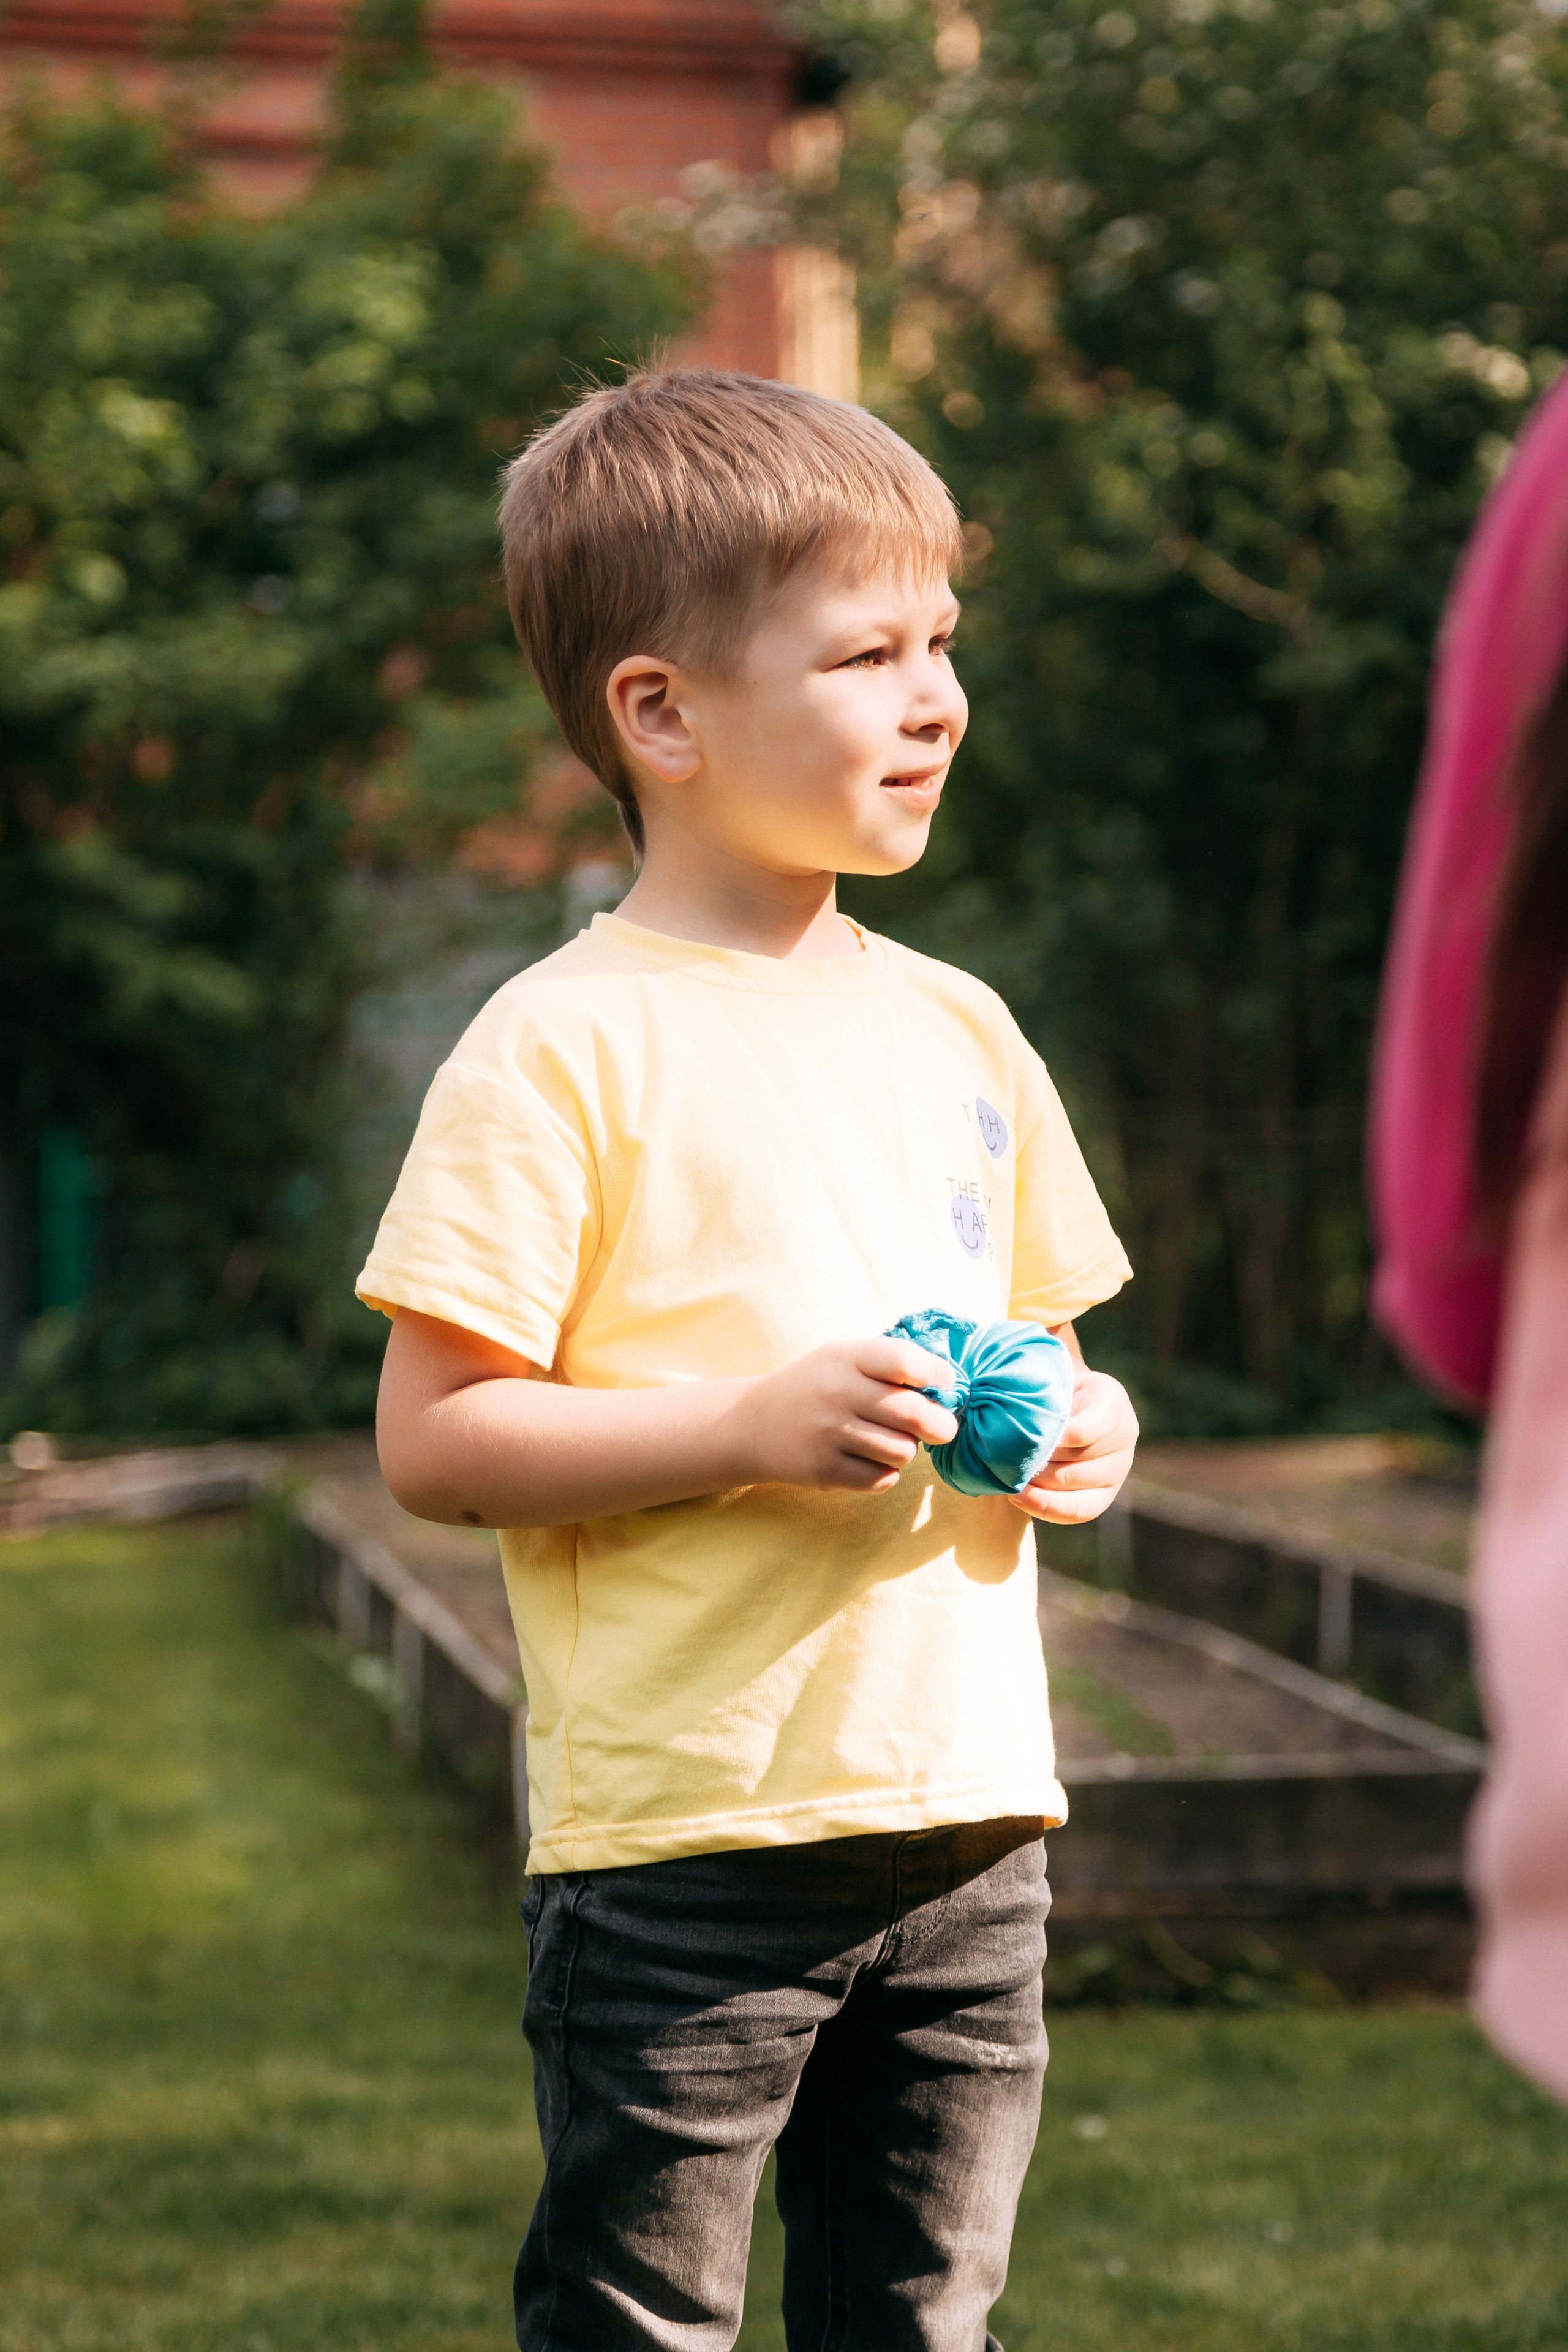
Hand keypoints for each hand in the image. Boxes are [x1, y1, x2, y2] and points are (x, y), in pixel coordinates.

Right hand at [735, 1336, 959, 1493]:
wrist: (753, 1424)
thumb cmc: (816, 1387)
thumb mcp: (843, 1358)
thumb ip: (890, 1364)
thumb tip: (950, 1385)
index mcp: (846, 1358)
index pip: (903, 1360)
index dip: (935, 1373)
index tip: (944, 1383)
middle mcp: (837, 1393)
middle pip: (912, 1413)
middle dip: (941, 1425)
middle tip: (943, 1429)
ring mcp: (829, 1433)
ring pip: (902, 1451)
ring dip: (908, 1450)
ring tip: (892, 1442)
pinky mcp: (824, 1470)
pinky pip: (882, 1478)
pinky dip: (886, 1473)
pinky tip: (871, 1460)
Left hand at [1009, 1365, 1137, 1524]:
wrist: (1068, 1404)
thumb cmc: (1052, 1389)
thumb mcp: (1050, 1378)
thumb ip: (1041, 1391)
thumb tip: (1016, 1416)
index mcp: (1112, 1401)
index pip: (1084, 1429)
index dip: (1052, 1439)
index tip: (1022, 1438)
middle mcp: (1125, 1435)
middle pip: (1080, 1458)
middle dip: (1040, 1460)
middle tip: (1005, 1458)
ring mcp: (1119, 1467)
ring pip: (1076, 1484)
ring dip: (1039, 1482)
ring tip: (1009, 1475)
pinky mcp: (1107, 1494)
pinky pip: (1079, 1511)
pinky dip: (1045, 1506)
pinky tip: (1018, 1497)